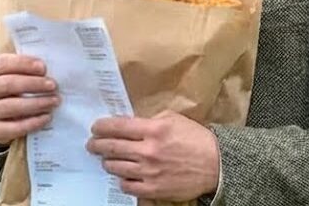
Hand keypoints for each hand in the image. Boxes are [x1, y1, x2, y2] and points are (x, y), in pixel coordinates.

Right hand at [0, 54, 59, 146]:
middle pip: (8, 84)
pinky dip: (33, 122)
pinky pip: (16, 127)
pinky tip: (47, 117)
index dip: (25, 64)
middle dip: (34, 84)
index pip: (4, 63)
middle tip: (53, 85)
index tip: (43, 67)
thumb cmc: (8, 87)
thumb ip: (22, 66)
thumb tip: (45, 66)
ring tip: (54, 101)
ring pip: (12, 106)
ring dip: (37, 103)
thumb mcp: (9, 72)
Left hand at [86, 110, 219, 200]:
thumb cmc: (195, 138)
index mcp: (152, 130)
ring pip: (115, 167)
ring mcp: (150, 171)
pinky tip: (123, 175)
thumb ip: (147, 120)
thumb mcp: (171, 119)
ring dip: (107, 162)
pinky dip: (122, 180)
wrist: (217, 164)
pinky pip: (127, 186)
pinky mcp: (154, 189)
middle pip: (111, 147)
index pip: (116, 126)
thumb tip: (126, 123)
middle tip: (91, 144)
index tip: (95, 128)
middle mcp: (148, 150)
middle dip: (96, 144)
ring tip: (106, 159)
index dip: (100, 127)